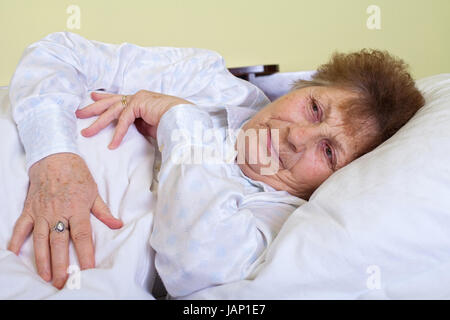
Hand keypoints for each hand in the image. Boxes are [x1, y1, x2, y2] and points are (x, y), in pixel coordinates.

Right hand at [8, 153, 122, 288]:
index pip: (82, 236)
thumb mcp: (94, 192)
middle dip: (62, 265)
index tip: (88, 269)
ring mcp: (41, 212)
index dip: (86, 254)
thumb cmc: (77, 175)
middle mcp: (58, 212)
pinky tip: (14, 255)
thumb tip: (118, 224)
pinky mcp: (29, 209)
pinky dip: (16, 241)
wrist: (55, 157)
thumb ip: (104, 212)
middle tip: (63, 282)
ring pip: (40, 240)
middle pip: (59, 243)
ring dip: (42, 260)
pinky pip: (21, 227)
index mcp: (76, 209)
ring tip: (46, 277)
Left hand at [76, 90, 192, 147]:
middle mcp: (137, 96)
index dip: (104, 98)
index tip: (93, 98)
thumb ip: (138, 125)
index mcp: (140, 100)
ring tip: (86, 133)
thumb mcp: (151, 124)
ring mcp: (137, 98)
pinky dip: (118, 134)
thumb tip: (129, 132)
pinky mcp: (138, 103)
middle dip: (93, 108)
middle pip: (109, 102)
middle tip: (79, 113)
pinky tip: (112, 145)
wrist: (184, 118)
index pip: (118, 99)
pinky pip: (123, 120)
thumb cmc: (172, 123)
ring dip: (98, 123)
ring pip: (111, 111)